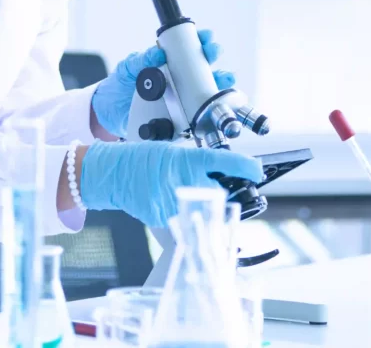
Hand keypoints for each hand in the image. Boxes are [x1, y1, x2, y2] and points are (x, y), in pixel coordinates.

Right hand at [78, 141, 262, 227]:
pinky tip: (172, 200)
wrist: (113, 173)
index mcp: (189, 161)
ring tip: (187, 191)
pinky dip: (185, 211)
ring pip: (205, 209)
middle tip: (224, 186)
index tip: (258, 170)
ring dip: (204, 203)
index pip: (228, 164)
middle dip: (227, 191)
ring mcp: (176, 203)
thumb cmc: (142, 158)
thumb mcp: (175, 151)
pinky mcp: (166, 218)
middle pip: (222, 193)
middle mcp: (185, 182)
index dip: (248, 167)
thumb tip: (224, 173)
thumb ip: (199, 163)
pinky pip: (185, 218)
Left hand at [91, 29, 234, 137]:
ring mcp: (183, 99)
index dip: (201, 41)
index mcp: (169, 64)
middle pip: (204, 66)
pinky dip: (208, 110)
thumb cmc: (120, 86)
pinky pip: (198, 114)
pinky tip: (212, 105)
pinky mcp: (181, 118)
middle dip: (213, 57)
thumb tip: (157, 53)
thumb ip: (140, 60)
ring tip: (222, 79)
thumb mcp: (127, 69)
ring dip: (219, 83)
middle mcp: (180, 80)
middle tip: (213, 52)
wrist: (108, 113)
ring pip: (208, 90)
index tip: (206, 36)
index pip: (190, 49)